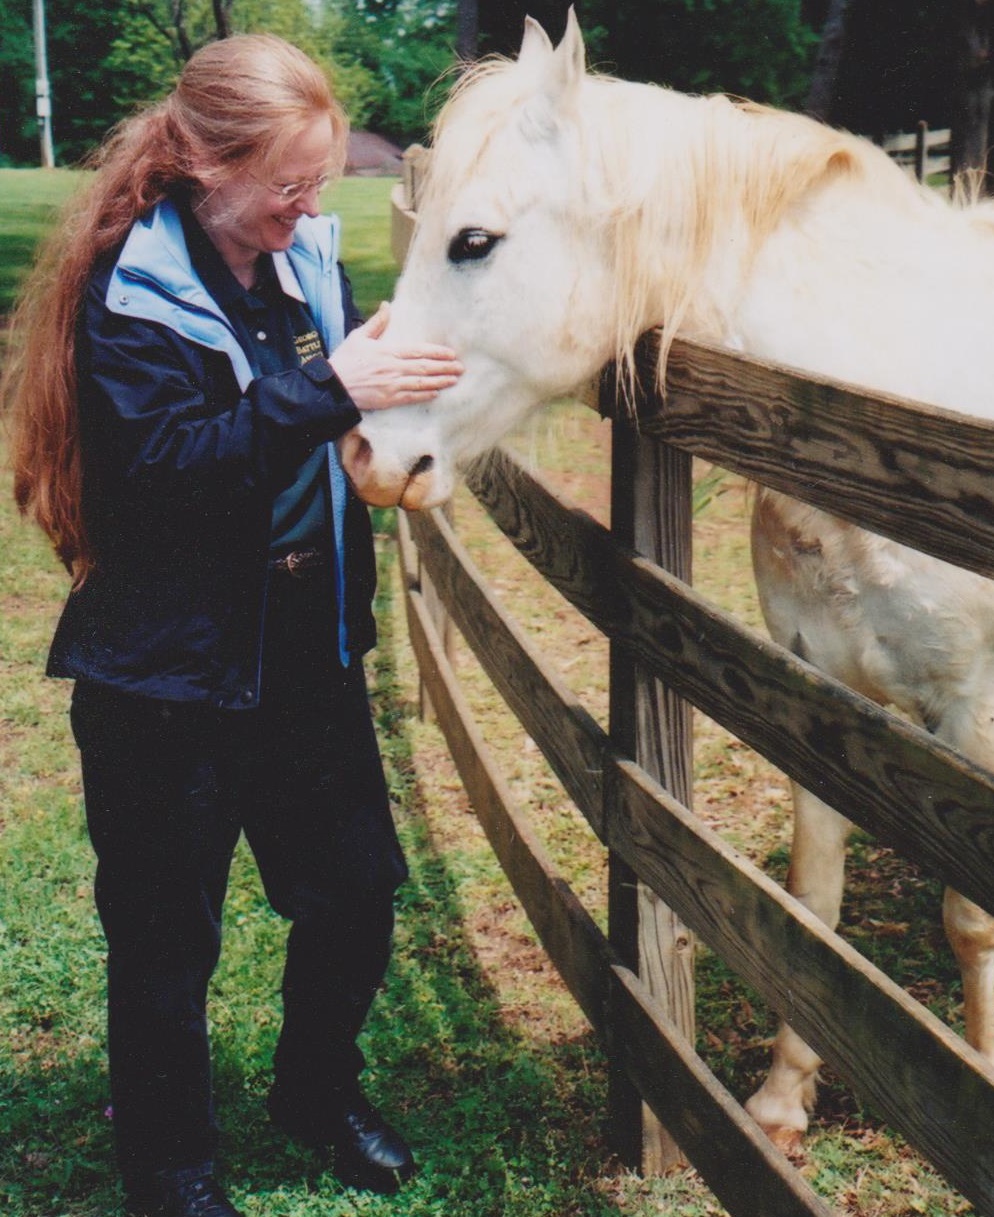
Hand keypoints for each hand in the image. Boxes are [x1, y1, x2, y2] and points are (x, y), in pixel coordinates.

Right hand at [328, 302, 462, 411]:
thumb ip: (376, 323)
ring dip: (440, 381)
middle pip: (425, 367)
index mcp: (388, 351)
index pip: (419, 351)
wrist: (332, 387)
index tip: (451, 354)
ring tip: (454, 380)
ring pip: (422, 383)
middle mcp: (394, 368)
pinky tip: (436, 393)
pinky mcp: (388, 399)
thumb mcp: (358, 337)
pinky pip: (411, 397)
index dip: (437, 352)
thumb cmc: (344, 361)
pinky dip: (425, 395)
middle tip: (460, 368)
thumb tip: (386, 305)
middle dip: (445, 367)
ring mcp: (392, 385)